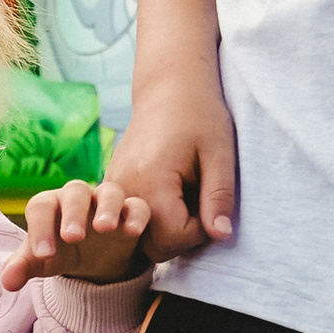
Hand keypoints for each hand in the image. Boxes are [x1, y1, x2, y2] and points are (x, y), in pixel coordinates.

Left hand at [1, 177, 154, 290]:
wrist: (92, 256)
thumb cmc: (61, 251)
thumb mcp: (42, 261)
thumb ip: (23, 267)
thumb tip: (7, 282)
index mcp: (51, 205)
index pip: (42, 206)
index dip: (40, 228)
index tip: (43, 254)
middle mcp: (78, 198)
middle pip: (75, 192)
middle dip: (73, 213)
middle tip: (72, 237)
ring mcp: (106, 202)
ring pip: (110, 192)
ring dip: (108, 208)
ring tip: (105, 229)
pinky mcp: (130, 212)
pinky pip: (137, 206)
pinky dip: (136, 215)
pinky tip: (132, 232)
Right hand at [105, 84, 234, 261]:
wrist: (169, 86)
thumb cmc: (199, 114)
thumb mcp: (219, 154)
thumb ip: (218, 197)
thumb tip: (220, 237)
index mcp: (149, 181)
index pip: (174, 237)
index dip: (201, 230)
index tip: (212, 203)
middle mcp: (124, 190)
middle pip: (154, 245)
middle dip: (184, 234)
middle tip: (201, 200)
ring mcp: (113, 190)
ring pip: (142, 237)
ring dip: (169, 227)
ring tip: (187, 194)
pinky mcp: (113, 187)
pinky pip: (133, 221)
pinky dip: (155, 218)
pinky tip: (173, 192)